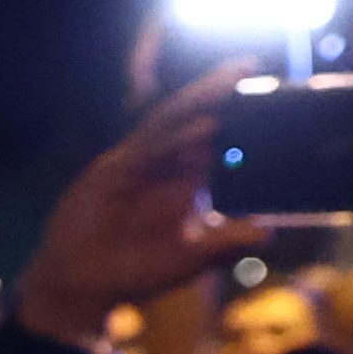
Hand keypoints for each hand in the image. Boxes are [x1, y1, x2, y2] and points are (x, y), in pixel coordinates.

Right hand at [13, 66, 262, 350]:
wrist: (80, 285)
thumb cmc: (132, 272)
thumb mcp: (186, 261)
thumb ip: (223, 246)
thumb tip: (267, 233)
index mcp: (184, 183)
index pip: (216, 142)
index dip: (239, 118)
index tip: (272, 100)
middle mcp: (163, 167)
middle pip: (195, 119)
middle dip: (222, 94)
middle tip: (253, 68)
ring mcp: (138, 164)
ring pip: (172, 121)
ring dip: (201, 98)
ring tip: (233, 76)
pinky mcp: (113, 171)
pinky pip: (147, 144)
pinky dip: (174, 131)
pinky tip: (204, 121)